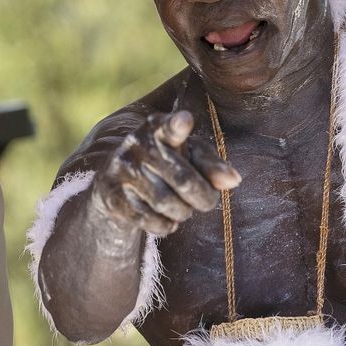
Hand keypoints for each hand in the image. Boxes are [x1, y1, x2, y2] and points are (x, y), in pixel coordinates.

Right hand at [90, 110, 239, 235]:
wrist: (114, 187)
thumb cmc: (163, 166)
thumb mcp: (188, 157)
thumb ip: (212, 165)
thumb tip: (233, 181)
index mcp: (156, 127)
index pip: (168, 127)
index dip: (177, 125)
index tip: (185, 120)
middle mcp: (135, 144)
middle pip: (183, 180)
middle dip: (203, 197)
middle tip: (207, 202)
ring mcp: (121, 170)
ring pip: (166, 203)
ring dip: (184, 212)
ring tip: (183, 209)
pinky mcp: (112, 195)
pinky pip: (149, 219)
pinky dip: (166, 226)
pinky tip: (166, 220)